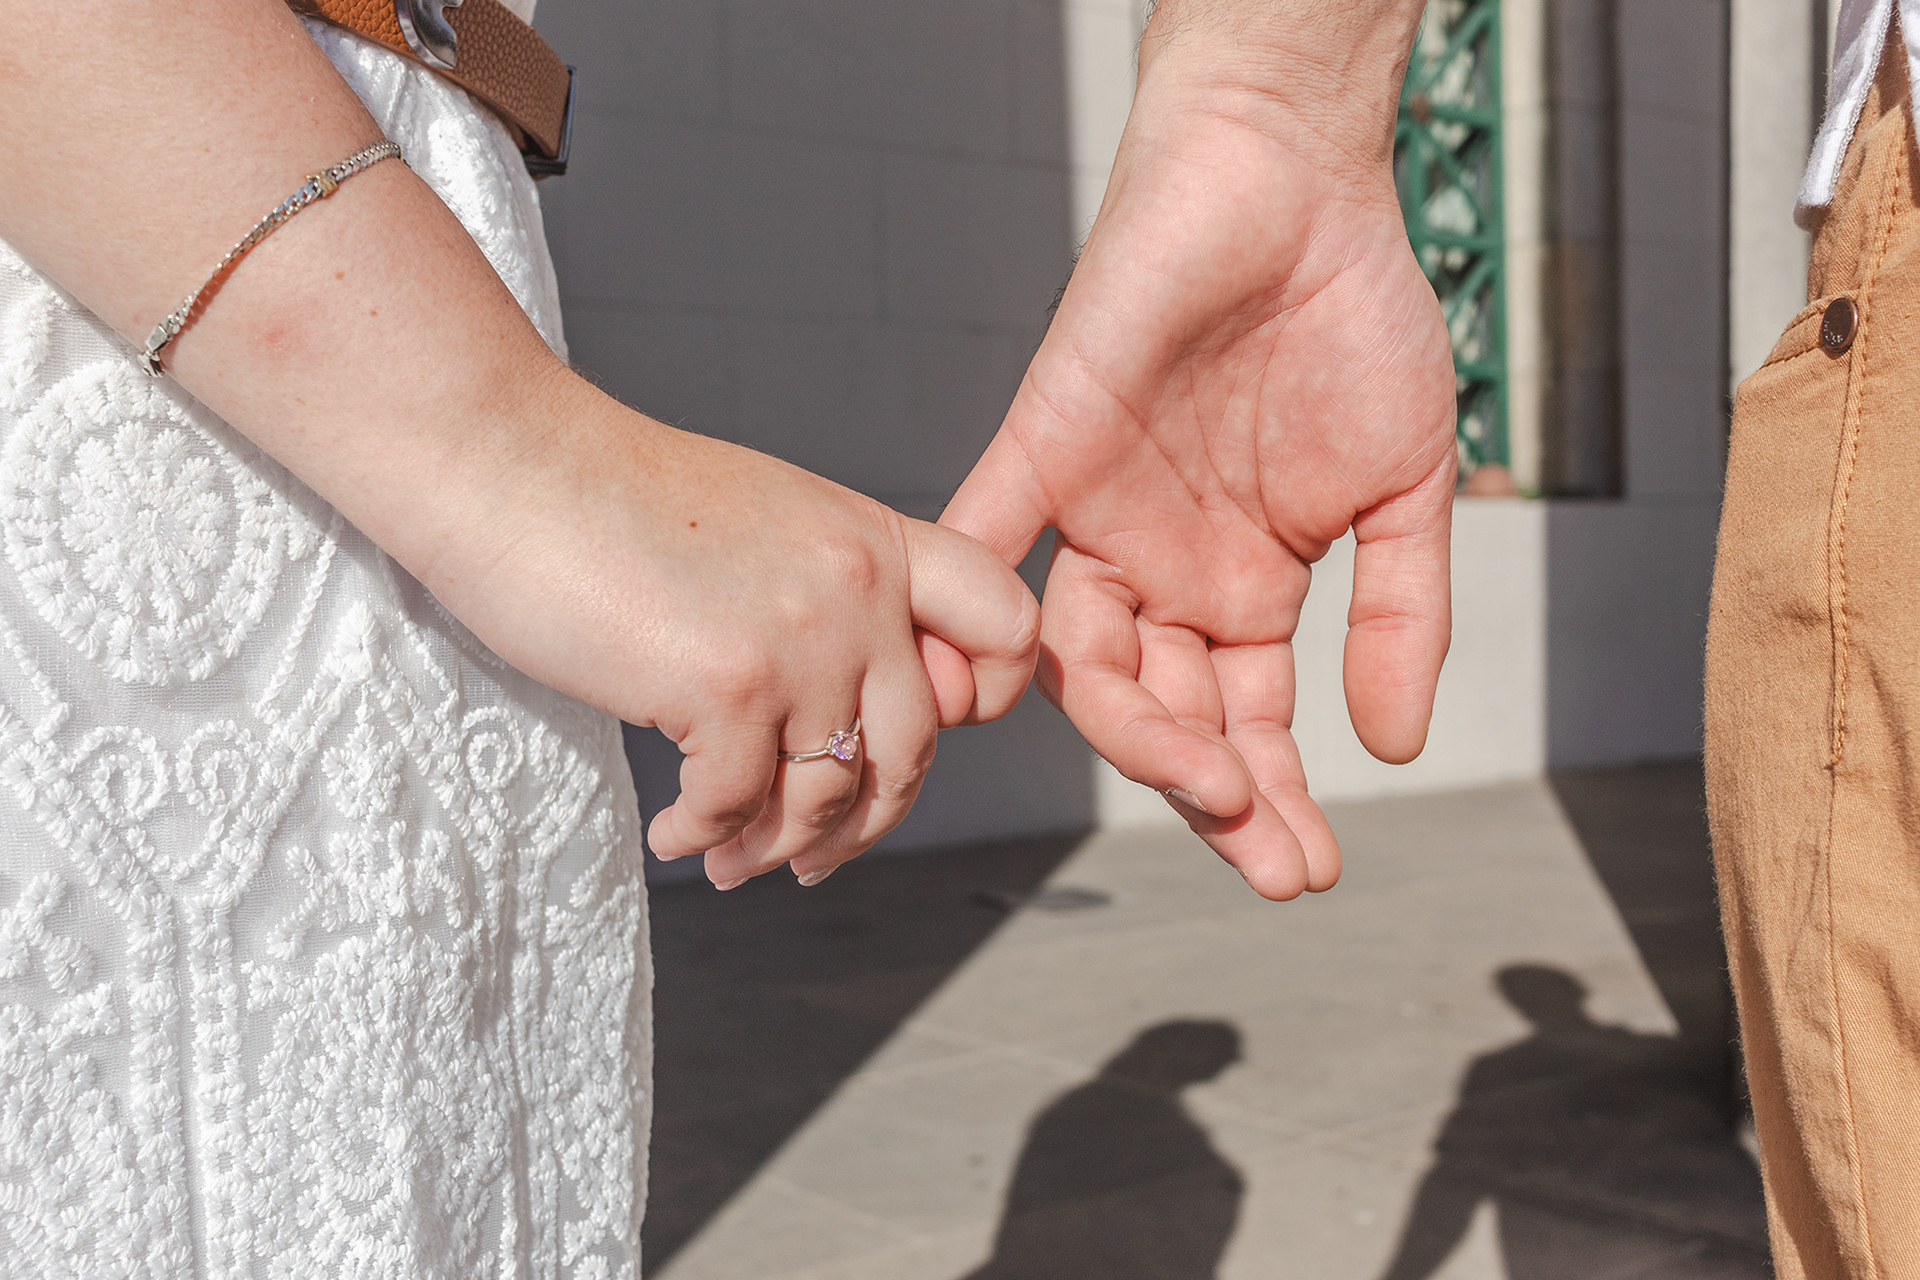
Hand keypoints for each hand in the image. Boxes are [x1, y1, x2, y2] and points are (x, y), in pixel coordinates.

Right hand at [430, 372, 1040, 888]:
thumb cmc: (615, 498)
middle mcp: (861, 590)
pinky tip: (673, 834)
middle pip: (917, 747)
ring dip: (775, 846)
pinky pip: (739, 807)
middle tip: (814, 855)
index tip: (920, 733)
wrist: (510, 460)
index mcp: (878, 541)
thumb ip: (829, 596)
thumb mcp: (766, 522)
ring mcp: (801, 640)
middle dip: (866, 821)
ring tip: (728, 859)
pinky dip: (705, 836)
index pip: (1006, 623)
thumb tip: (847, 711)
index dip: (990, 695)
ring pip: (829, 795)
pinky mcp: (728, 686)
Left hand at [941, 19, 1455, 899]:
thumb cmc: (1355, 321)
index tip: (1304, 871)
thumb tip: (1397, 747)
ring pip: (1088, 657)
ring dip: (1138, 730)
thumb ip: (1402, 616)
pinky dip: (973, 614)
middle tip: (1262, 852)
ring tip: (1203, 781)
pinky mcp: (1045, 445)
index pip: (1245, 722)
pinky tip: (978, 699)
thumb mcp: (1407, 489)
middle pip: (1165, 712)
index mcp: (1243, 587)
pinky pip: (988, 536)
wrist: (1292, 185)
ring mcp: (1098, 517)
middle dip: (1213, 789)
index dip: (1270, 800)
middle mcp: (1161, 571)